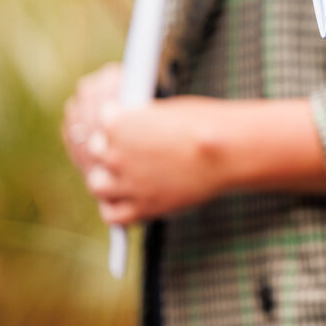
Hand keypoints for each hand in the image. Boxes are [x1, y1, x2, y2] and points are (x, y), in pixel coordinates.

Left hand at [63, 70, 231, 223]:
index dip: (120, 119)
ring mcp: (126, 183)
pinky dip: (116, 208)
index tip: (132, 121)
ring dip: (108, 179)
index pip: (104, 119)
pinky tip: (131, 200)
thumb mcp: (170, 110)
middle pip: (96, 152)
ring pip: (98, 185)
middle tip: (131, 148)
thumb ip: (146, 121)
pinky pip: (112, 214)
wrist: (228, 151)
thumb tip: (141, 130)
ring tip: (125, 177)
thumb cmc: (207, 123)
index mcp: (118, 123)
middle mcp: (115, 153)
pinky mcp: (142, 207)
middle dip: (111, 148)